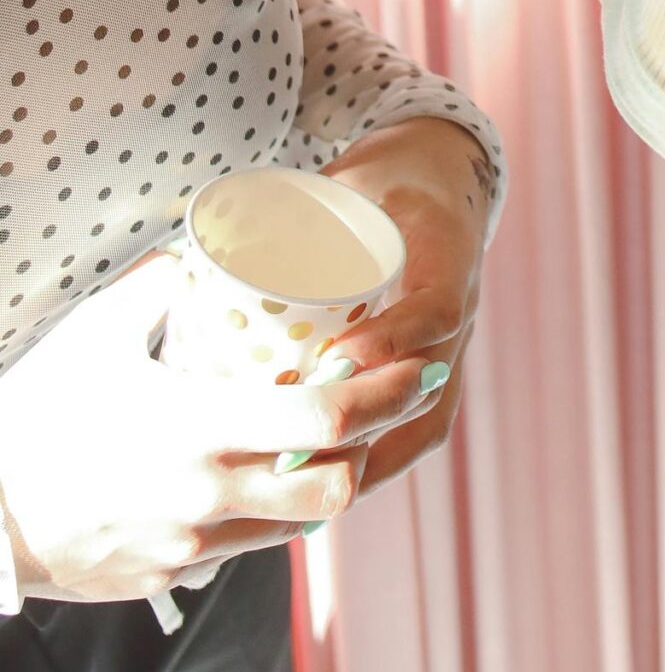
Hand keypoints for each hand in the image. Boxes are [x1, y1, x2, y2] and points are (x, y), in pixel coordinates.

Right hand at [0, 253, 449, 603]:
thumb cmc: (34, 414)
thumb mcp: (96, 332)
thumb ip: (159, 283)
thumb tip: (200, 242)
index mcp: (200, 430)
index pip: (325, 420)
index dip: (387, 394)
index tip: (424, 365)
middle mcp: (209, 497)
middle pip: (336, 485)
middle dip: (378, 447)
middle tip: (395, 404)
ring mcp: (191, 546)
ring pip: (299, 524)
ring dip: (330, 481)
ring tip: (343, 436)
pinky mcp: (171, 574)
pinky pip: (248, 546)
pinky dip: (275, 512)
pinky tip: (272, 475)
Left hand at [314, 117, 491, 496]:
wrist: (437, 178)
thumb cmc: (383, 181)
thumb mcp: (355, 179)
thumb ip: (297, 207)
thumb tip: (199, 245)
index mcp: (448, 256)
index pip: (437, 308)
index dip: (392, 340)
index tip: (336, 358)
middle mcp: (458, 314)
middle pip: (428, 394)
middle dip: (363, 434)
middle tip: (293, 456)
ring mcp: (450, 350)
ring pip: (422, 428)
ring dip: (366, 465)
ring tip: (301, 493)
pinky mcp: (433, 373)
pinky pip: (412, 433)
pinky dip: (372, 464)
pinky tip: (324, 490)